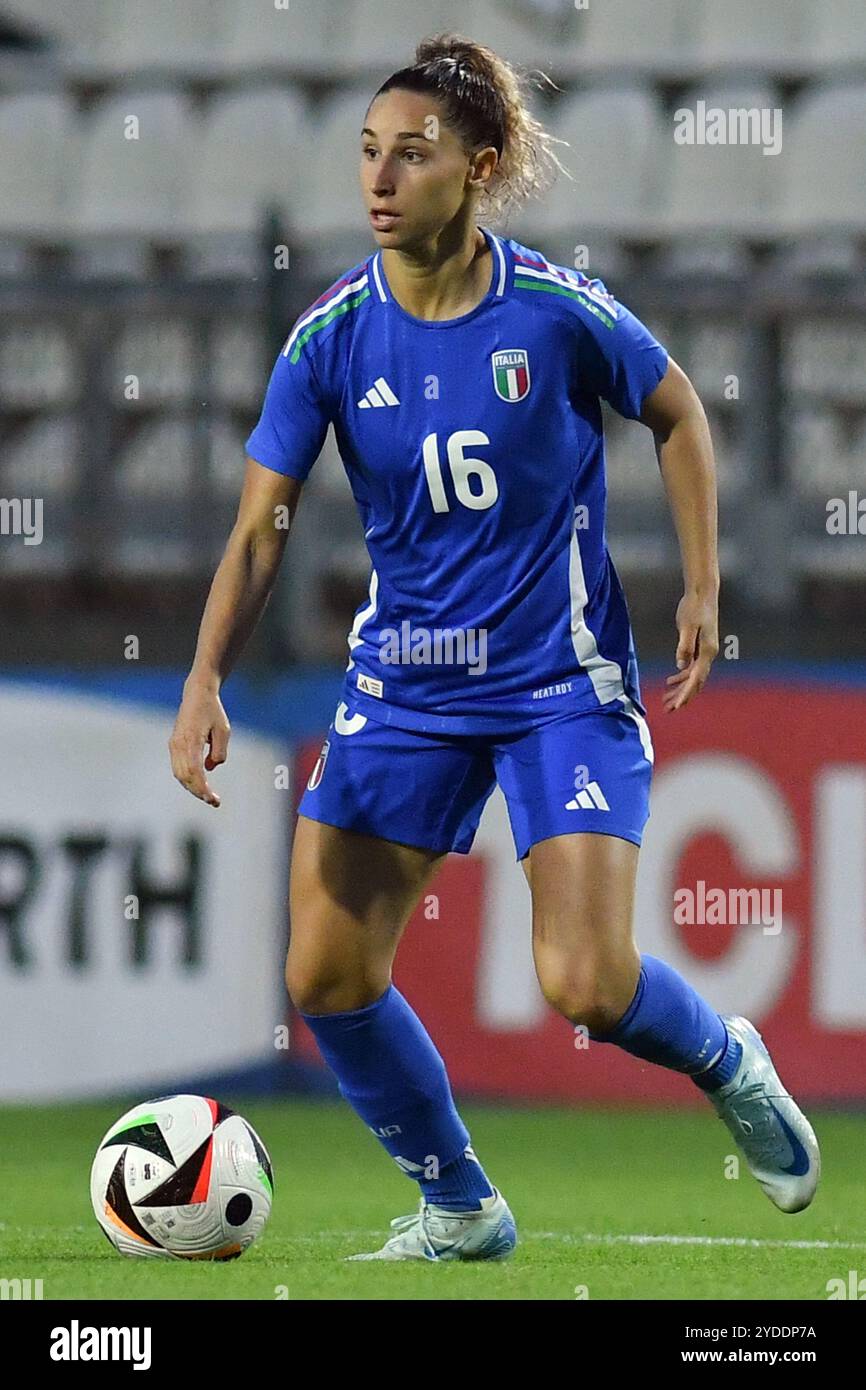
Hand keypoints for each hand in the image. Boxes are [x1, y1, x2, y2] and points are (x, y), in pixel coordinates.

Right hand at [169, 678, 229, 805]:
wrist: (197, 694)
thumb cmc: (213, 711)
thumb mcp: (223, 730)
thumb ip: (219, 752)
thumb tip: (209, 769)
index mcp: (190, 740)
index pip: (195, 772)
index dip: (203, 789)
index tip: (213, 799)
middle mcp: (178, 744)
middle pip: (185, 777)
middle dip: (198, 792)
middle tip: (214, 801)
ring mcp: (173, 745)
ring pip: (179, 774)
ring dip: (192, 787)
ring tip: (208, 796)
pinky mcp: (173, 745)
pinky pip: (178, 767)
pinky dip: (187, 779)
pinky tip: (199, 785)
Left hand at [663, 590, 718, 711]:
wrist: (703, 592)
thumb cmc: (694, 607)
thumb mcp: (686, 626)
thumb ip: (684, 646)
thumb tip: (680, 666)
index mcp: (707, 651)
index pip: (696, 679)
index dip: (685, 694)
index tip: (677, 706)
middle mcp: (709, 654)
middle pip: (696, 682)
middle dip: (682, 697)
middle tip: (668, 709)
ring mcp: (705, 651)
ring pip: (693, 677)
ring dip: (680, 689)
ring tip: (666, 700)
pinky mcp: (700, 647)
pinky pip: (691, 667)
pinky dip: (681, 676)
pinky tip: (670, 681)